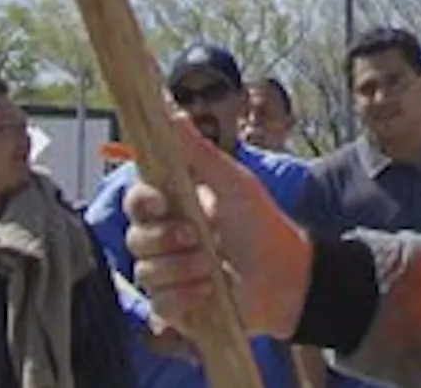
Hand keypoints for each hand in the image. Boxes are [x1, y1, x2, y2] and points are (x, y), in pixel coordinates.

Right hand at [125, 114, 313, 342]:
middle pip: (134, 237)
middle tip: (197, 237)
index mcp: (176, 207)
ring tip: (212, 266)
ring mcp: (169, 275)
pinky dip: (183, 297)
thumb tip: (171, 113)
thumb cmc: (261, 224)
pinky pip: (159, 304)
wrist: (286, 275)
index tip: (160, 202)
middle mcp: (166, 240)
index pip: (137, 200)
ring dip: (180, 268)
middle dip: (165, 238)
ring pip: (145, 271)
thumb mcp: (232, 182)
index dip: (141, 201)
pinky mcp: (176, 307)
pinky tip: (208, 290)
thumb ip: (198, 151)